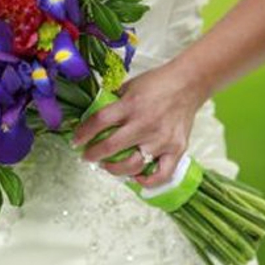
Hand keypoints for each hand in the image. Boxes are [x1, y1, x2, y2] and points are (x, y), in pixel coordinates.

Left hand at [73, 60, 208, 186]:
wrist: (189, 83)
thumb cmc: (156, 83)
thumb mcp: (128, 86)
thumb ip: (112, 102)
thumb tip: (92, 117)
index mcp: (130, 105)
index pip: (99, 121)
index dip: (83, 134)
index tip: (75, 141)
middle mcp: (144, 124)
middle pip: (110, 147)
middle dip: (93, 155)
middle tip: (87, 156)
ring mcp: (161, 139)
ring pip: (132, 165)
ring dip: (114, 169)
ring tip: (108, 166)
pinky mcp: (176, 149)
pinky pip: (161, 175)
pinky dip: (147, 181)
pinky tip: (136, 177)